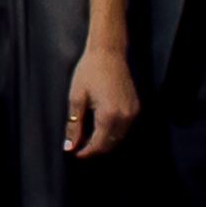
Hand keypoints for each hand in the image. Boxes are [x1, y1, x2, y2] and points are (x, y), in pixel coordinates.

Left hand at [63, 43, 140, 158]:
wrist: (108, 53)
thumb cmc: (89, 72)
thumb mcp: (76, 99)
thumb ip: (74, 126)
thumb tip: (69, 147)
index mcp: (109, 115)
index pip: (98, 145)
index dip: (86, 153)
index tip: (75, 153)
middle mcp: (125, 117)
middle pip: (110, 145)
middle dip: (95, 149)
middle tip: (79, 147)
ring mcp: (133, 112)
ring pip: (119, 138)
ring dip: (105, 142)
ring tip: (88, 139)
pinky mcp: (136, 107)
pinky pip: (125, 128)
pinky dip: (113, 133)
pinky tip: (101, 128)